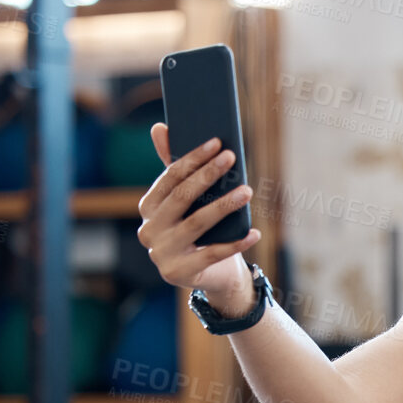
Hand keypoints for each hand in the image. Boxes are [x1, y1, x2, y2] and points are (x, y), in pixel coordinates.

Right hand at [136, 122, 261, 304]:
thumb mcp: (188, 202)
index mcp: (147, 207)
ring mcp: (161, 253)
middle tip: (232, 157)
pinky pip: (213, 254)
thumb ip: (176, 169)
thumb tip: (160, 127)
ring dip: (225, 205)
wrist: (209, 275)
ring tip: (248, 190)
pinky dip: (236, 243)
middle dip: (208, 175)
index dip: (192, 159)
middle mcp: (149, 230)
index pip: (169, 178)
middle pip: (182, 197)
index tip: (216, 142)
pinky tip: (255, 232)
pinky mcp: (179, 273)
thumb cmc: (200, 231)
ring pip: (197, 223)